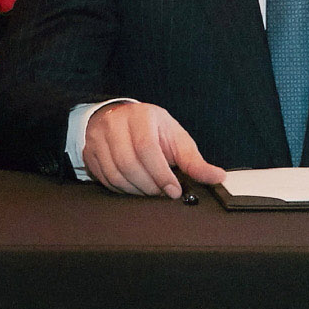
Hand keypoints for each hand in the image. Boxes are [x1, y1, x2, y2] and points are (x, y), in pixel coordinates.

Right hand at [82, 102, 226, 197]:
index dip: (160, 174)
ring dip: (136, 190)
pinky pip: (104, 178)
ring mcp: (98, 137)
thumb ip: (194, 161)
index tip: (173, 190)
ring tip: (149, 190)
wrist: (121, 119)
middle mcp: (115, 123)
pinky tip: (133, 187)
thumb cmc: (153, 130)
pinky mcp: (89, 151)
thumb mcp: (176, 139)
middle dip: (149, 185)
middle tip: (162, 192)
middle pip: (129, 163)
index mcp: (141, 116)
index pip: (147, 147)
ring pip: (115, 173)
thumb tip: (218, 177)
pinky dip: (121, 189)